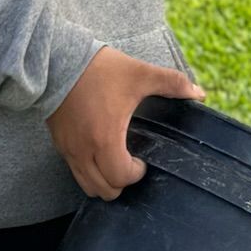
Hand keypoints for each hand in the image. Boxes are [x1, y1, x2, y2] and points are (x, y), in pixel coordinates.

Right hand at [47, 47, 204, 200]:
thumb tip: (198, 93)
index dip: (136, 174)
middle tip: (130, 163)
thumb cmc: (96, 69)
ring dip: (104, 181)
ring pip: (87, 185)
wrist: (52, 59)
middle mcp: (83, 150)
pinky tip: (99, 154)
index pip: (120, 177)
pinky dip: (89, 172)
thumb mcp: (138, 73)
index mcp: (104, 139)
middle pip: (104, 190)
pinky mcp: (58, 143)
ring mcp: (68, 149)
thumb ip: (171, 83)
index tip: (142, 160)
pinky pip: (74, 171)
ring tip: (116, 162)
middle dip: (121, 182)